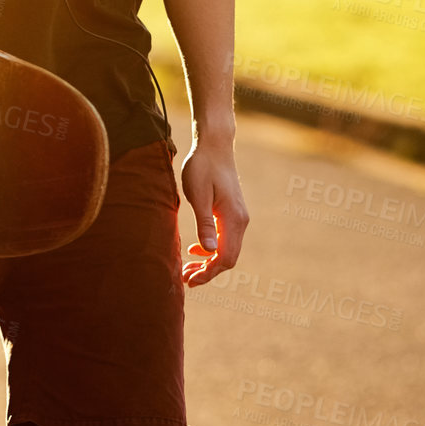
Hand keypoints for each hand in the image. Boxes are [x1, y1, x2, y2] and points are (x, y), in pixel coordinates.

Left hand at [179, 139, 247, 286]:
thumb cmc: (202, 167)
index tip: (189, 280)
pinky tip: (195, 250)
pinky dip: (210, 249)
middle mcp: (240, 221)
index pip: (224, 258)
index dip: (208, 273)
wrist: (214, 146)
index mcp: (233, 219)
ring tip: (187, 268)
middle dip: (207, 271)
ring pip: (226, 250)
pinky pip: (224, 239)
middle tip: (184, 278)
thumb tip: (208, 251)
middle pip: (227, 258)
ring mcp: (238, 217)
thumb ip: (204, 223)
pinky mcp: (232, 213)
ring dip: (208, 262)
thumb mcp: (198, 194)